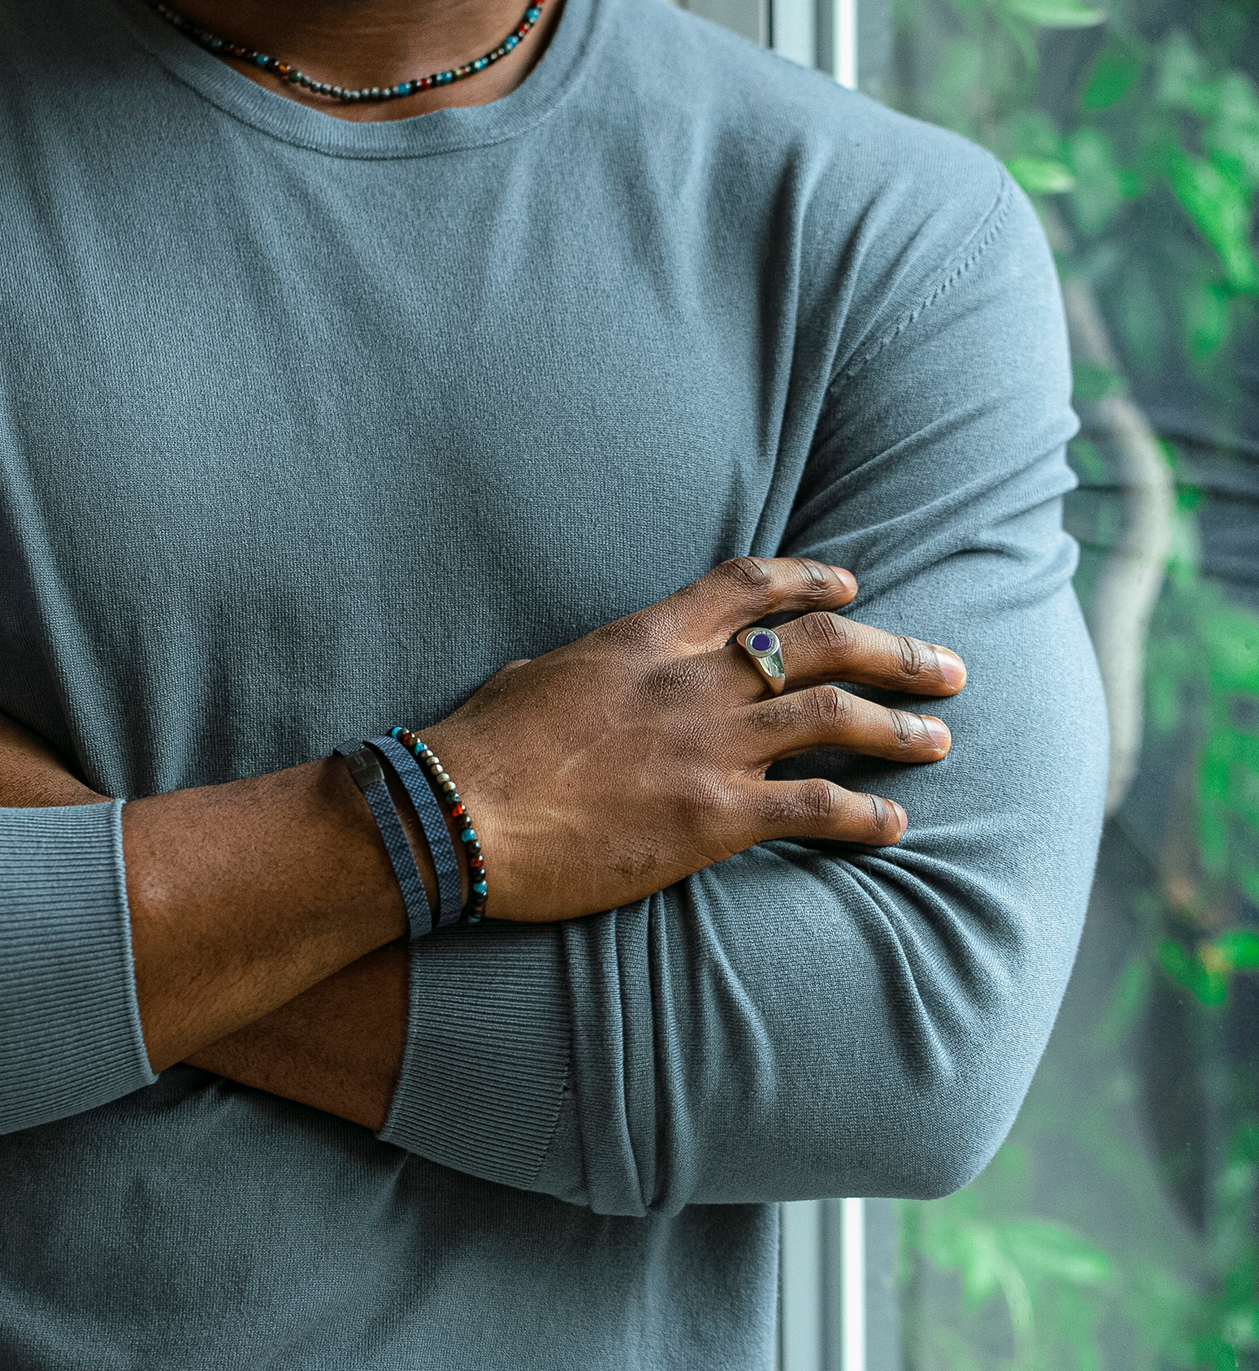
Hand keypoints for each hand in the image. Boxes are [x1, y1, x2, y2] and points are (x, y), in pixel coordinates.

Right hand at [421, 556, 964, 921]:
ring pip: (834, 718)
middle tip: (945, 665)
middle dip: (892, 650)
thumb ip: (589, 666)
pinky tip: (895, 822)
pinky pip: (813, 807)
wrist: (455, 812)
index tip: (853, 584)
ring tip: (941, 738)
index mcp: (648, 637)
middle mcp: (692, 680)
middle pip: (820, 644)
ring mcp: (708, 745)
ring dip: (898, 726)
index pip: (749, 585)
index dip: (812, 579)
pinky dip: (864, 813)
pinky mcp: (711, 817)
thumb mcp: (538, 677)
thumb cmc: (482, 746)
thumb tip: (592, 671)